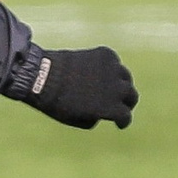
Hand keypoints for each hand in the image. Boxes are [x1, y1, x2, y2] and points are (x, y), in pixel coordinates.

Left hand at [20, 46, 136, 129]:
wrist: (45, 76)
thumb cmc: (58, 103)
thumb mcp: (77, 119)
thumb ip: (95, 117)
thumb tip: (101, 111)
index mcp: (111, 108)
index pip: (125, 116)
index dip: (123, 121)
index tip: (120, 123)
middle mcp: (116, 88)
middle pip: (131, 95)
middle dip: (128, 102)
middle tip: (122, 103)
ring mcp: (112, 69)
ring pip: (125, 77)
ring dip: (121, 83)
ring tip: (112, 85)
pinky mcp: (105, 54)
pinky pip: (114, 61)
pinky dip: (110, 67)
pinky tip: (100, 70)